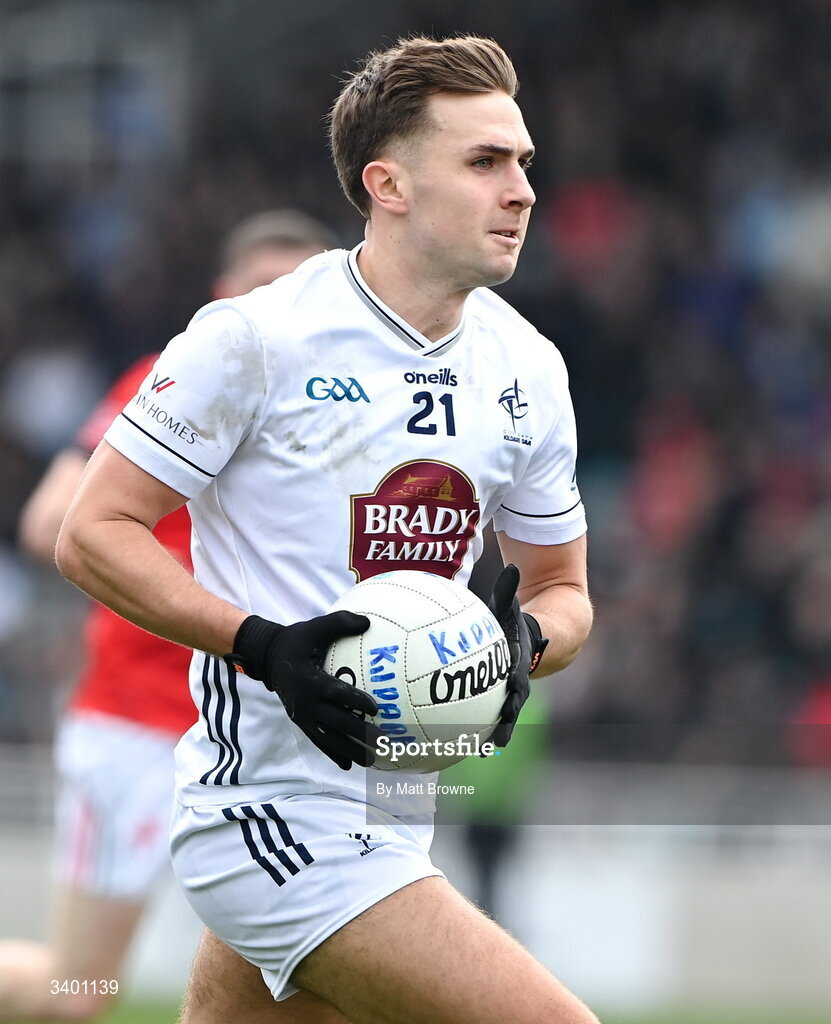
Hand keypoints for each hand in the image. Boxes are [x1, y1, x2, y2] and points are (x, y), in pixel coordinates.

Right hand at [225, 612, 381, 769]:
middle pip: (336, 722)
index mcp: (311, 680)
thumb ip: (341, 622)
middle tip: (382, 740)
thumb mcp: (316, 627)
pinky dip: (333, 754)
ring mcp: (302, 715)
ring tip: (370, 760)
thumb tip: (368, 622)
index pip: (336, 693)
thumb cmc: (298, 640)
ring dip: (349, 751)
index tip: (376, 709)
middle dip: (359, 733)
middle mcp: (306, 702)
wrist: (269, 657)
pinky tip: (348, 765)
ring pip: (328, 738)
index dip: (356, 701)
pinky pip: (318, 741)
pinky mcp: (300, 722)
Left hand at [487, 564, 547, 746]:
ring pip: (501, 716)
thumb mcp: (512, 606)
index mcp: (518, 661)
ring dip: (493, 732)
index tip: (509, 686)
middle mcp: (516, 681)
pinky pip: (486, 716)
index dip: (515, 681)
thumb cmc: (516, 621)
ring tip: (479, 750)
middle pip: (513, 704)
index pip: (518, 673)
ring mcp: (509, 693)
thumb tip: (512, 566)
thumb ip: (510, 590)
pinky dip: (476, 729)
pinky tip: (458, 744)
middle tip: (497, 734)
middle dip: (507, 718)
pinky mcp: (498, 699)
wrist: (538, 643)